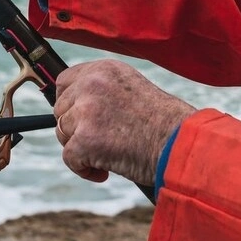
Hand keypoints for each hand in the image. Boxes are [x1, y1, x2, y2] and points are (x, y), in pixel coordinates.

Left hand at [52, 59, 196, 185]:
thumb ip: (104, 91)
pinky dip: (85, 169)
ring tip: (107, 155)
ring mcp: (86, 111)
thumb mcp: (132, 89)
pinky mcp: (84, 139)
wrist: (179, 142)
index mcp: (104, 69)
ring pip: (63, 133)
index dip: (69, 102)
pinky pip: (69, 158)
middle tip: (99, 141)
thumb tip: (75, 107)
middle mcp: (92, 84)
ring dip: (80, 148)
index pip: (65, 81)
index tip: (78, 117)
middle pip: (60, 109)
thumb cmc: (164, 122)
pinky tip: (105, 171)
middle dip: (75, 128)